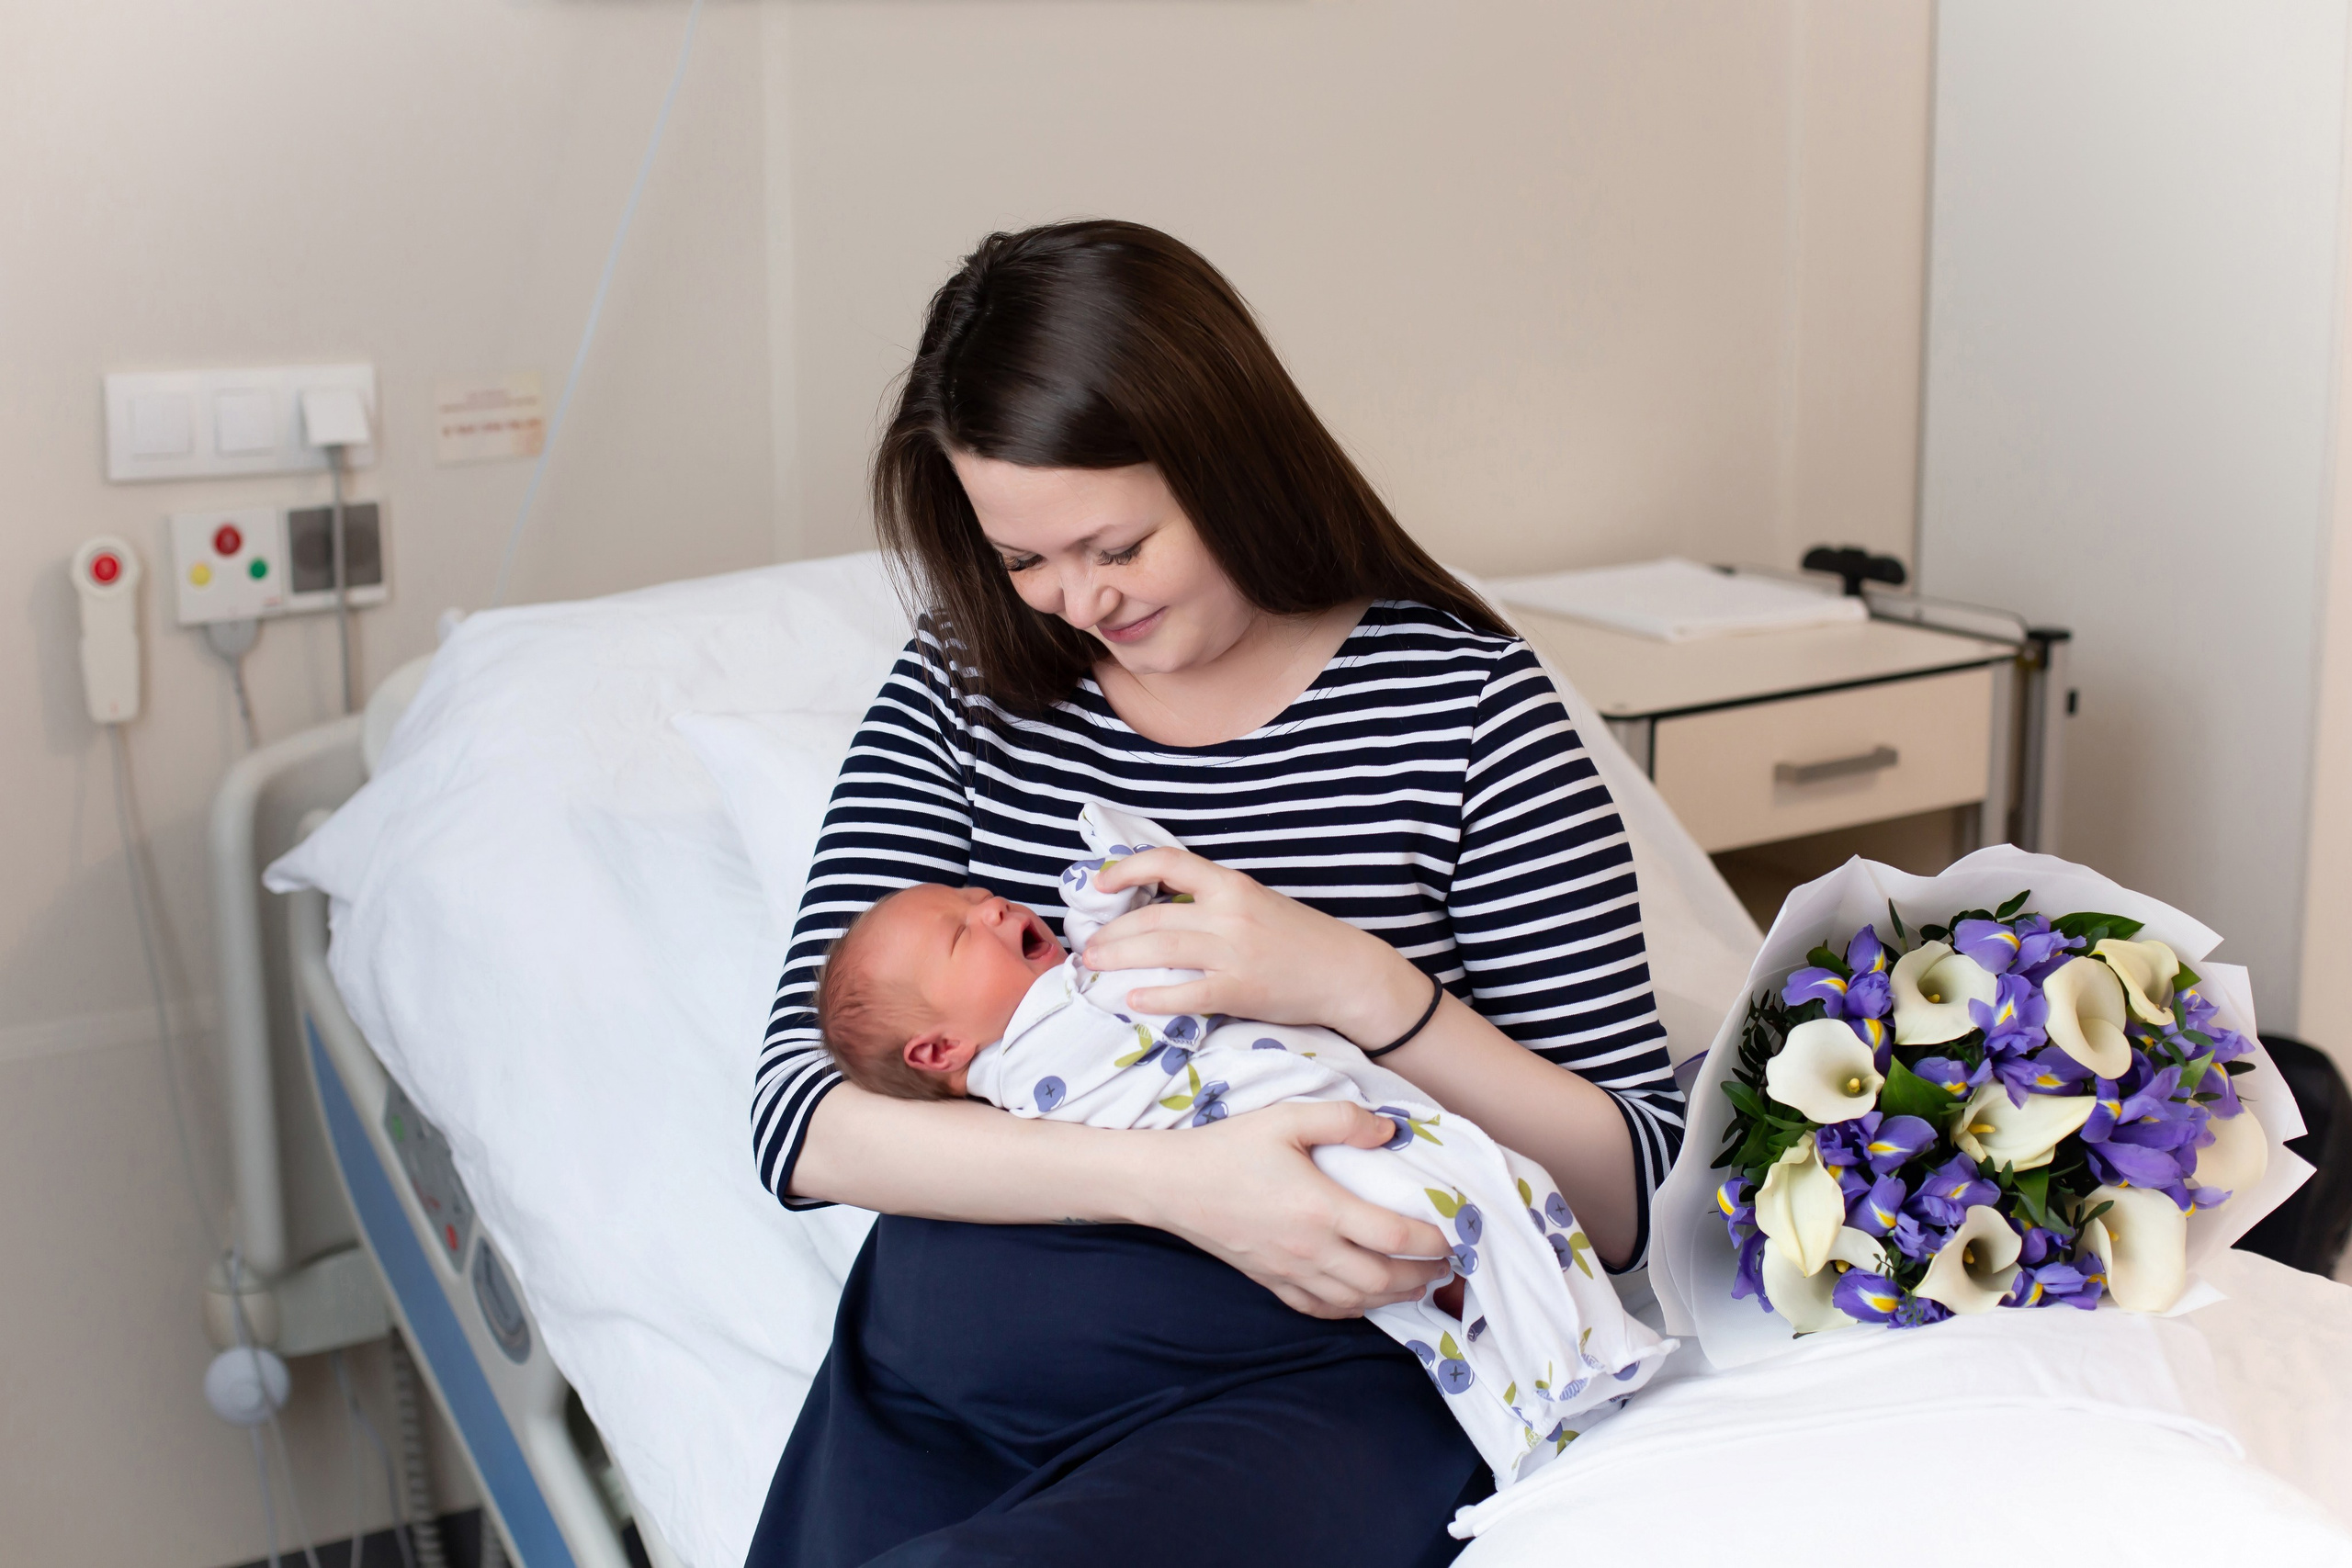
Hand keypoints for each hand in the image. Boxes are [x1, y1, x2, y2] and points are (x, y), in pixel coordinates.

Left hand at [1085, 847, 1429, 1045]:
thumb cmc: (1300, 939)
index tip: (1099, 884)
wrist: (1347, 972)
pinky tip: (1132, 999)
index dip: (1126, 869)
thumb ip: (1213, 903)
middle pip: (1153, 916)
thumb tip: (1161, 909)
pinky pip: (1187, 992)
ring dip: (1119, 958)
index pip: (1167, 861)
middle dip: (1112, 932)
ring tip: (1094, 967)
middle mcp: (1229, 912)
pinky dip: (1155, 996)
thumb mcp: (1256, 903)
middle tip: (1088, 946)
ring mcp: (1234, 951)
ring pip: (1160, 949)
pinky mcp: (1240, 989)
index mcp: (1231, 884)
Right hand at [1126, 1100, 1452, 1316]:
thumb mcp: (1285, 1118)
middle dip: (1423, 1275)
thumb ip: (1342, 1120)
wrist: (1170, 1185)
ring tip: (1419, 1281)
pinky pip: (1322, 1309)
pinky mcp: (1271, 1282)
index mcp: (1320, 1208)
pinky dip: (1354, 1309)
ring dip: (1395, 1295)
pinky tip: (1366, 1297)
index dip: (1433, 1239)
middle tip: (1446, 1262)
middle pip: (1383, 1279)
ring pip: (1357, 1301)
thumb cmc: (1228, 1148)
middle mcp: (1310, 1249)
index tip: (1454, 1231)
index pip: (1394, 1236)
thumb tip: (1390, 1132)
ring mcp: (1290, 1272)